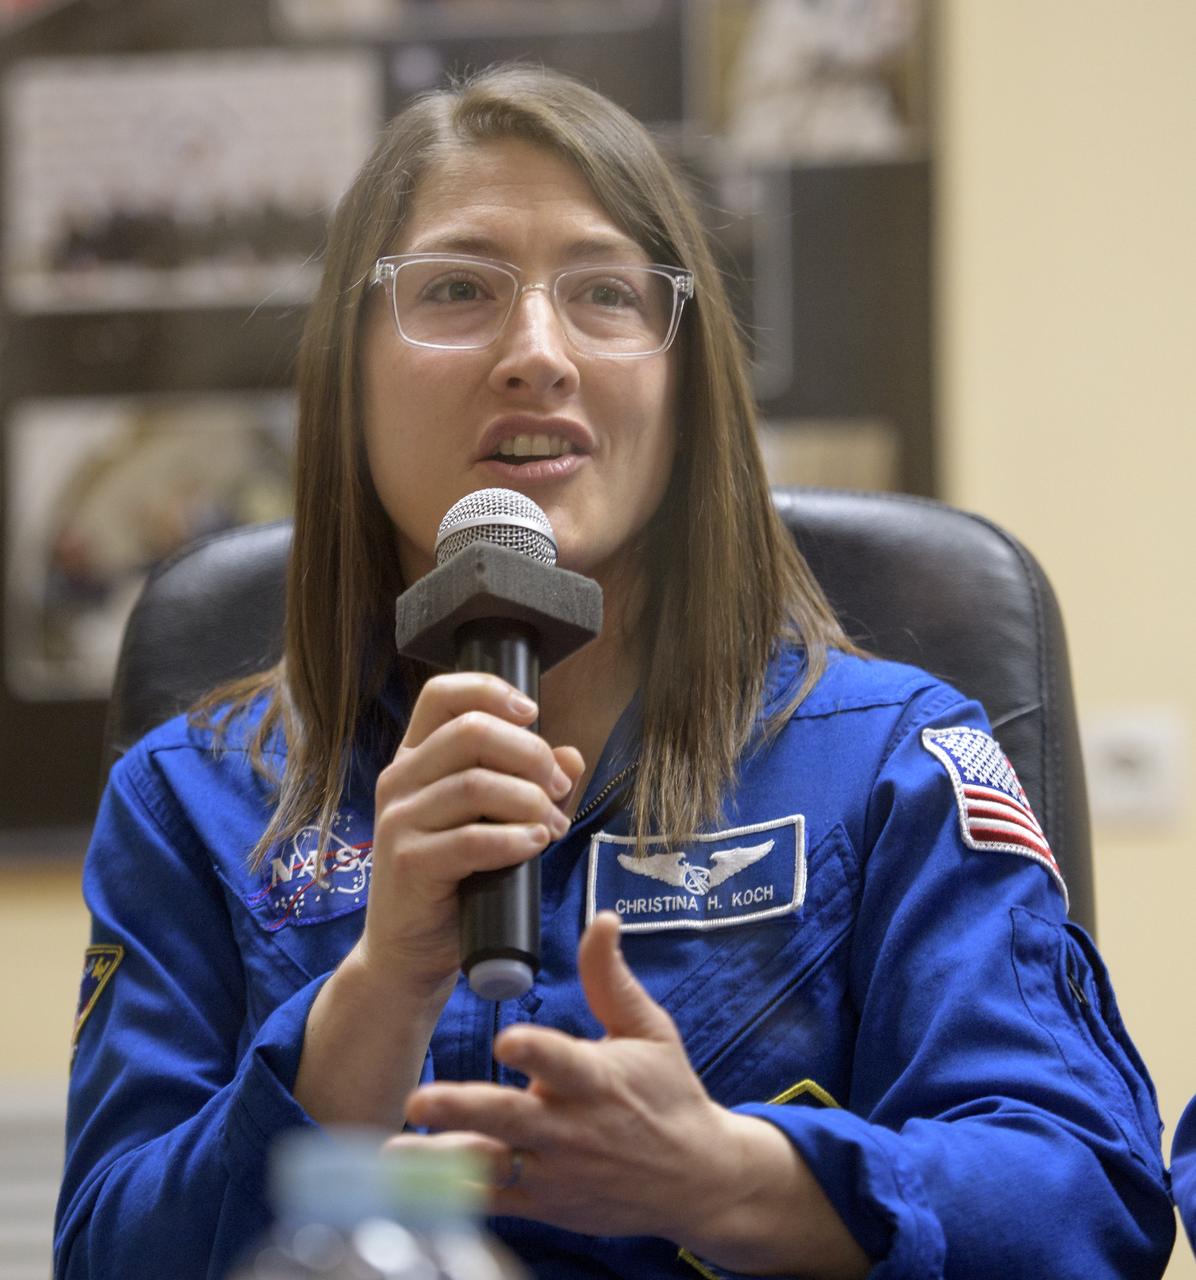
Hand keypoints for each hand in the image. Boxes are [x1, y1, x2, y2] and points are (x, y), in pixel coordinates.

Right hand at [361, 673, 583, 997]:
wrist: (410, 952)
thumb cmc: (456, 879)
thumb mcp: (496, 822)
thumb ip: (531, 786)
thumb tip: (572, 754)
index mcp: (415, 758)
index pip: (441, 694)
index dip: (491, 691)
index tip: (533, 712)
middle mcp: (400, 780)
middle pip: (471, 731)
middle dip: (530, 754)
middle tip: (559, 788)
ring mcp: (399, 821)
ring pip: (476, 784)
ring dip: (531, 801)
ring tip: (553, 826)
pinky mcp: (407, 863)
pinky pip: (471, 839)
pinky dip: (514, 838)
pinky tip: (535, 844)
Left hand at [397, 912, 748, 1240]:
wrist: (697, 1179)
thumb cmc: (669, 1093)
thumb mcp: (650, 1030)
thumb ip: (611, 978)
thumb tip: (601, 917)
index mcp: (599, 1080)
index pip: (563, 1062)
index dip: (536, 1052)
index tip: (507, 1040)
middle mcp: (573, 1129)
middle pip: (512, 1118)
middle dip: (464, 1109)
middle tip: (420, 1099)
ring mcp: (556, 1172)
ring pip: (492, 1167)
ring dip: (440, 1160)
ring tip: (391, 1156)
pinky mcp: (545, 1204)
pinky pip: (492, 1202)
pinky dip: (452, 1196)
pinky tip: (408, 1189)